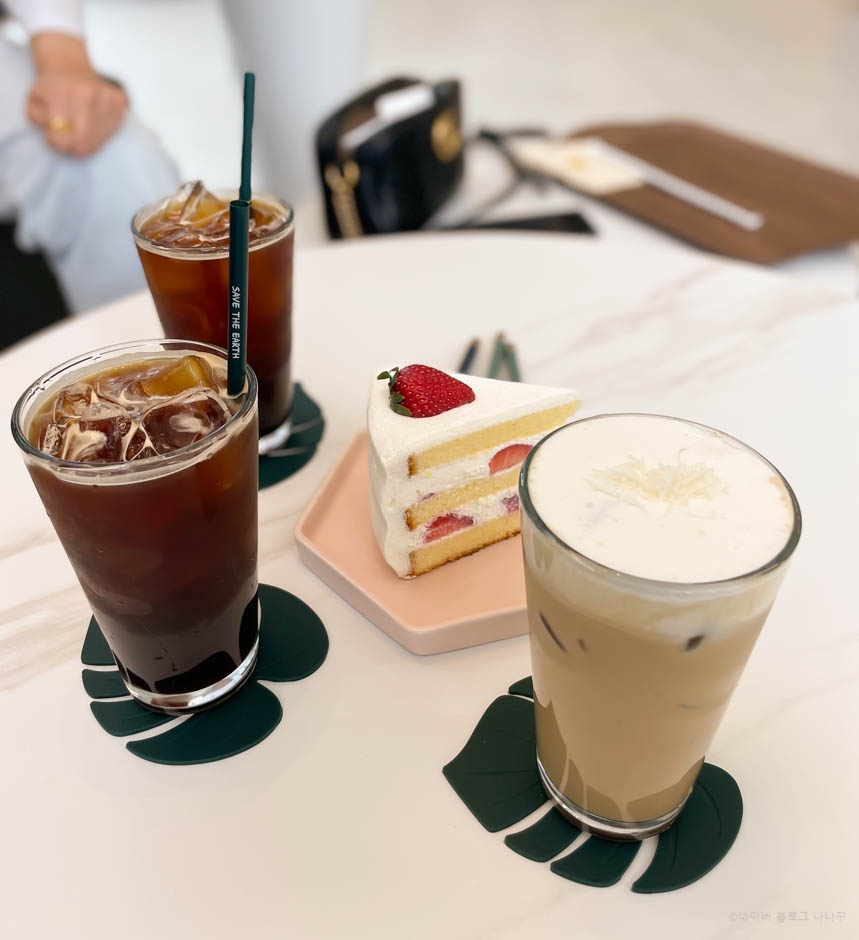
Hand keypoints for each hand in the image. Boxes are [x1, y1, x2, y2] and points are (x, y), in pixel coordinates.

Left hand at [26, 33, 128, 157]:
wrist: (69, 66)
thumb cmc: (50, 89)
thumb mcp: (34, 101)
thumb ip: (39, 119)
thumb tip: (56, 130)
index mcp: (61, 94)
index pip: (61, 140)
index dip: (56, 142)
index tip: (55, 135)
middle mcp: (87, 95)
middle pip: (83, 145)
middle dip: (73, 145)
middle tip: (69, 135)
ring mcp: (106, 99)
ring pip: (97, 141)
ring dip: (88, 138)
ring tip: (81, 124)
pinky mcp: (119, 102)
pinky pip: (111, 132)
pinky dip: (101, 131)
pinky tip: (94, 118)